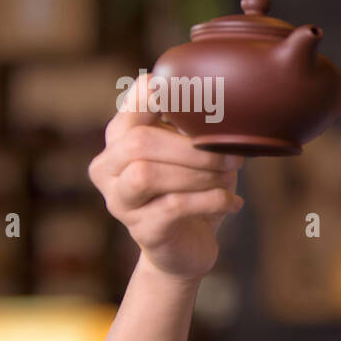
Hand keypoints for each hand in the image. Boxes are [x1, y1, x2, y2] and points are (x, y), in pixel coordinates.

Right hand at [88, 74, 244, 283]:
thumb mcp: (193, 153)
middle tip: (233, 157)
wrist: (188, 247)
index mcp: (120, 137)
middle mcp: (108, 167)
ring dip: (198, 174)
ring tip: (229, 177)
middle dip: (192, 147)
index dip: (163, 93)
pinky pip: (173, 207)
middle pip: (139, 142)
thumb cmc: (193, 190)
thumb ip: (195, 126)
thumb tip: (230, 97)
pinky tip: (233, 202)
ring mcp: (119, 200)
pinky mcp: (141, 230)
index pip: (134, 102)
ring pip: (147, 174)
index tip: (202, 98)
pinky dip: (211, 200)